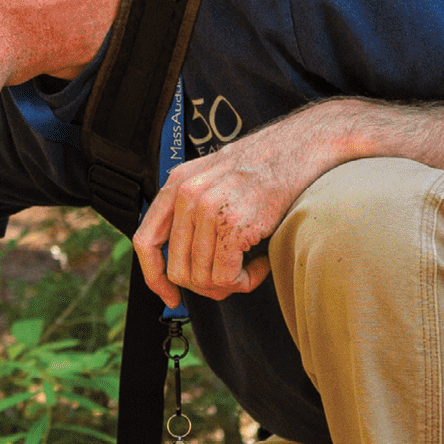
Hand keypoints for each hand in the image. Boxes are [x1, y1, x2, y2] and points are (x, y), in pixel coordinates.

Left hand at [131, 106, 351, 307]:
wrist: (299, 149)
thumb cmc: (262, 168)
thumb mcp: (211, 178)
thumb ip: (189, 210)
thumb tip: (180, 259)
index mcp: (176, 185)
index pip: (145, 241)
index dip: (154, 276)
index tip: (168, 295)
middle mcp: (187, 196)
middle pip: (178, 269)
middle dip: (204, 285)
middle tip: (229, 280)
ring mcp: (208, 210)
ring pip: (202, 277)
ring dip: (228, 283)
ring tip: (248, 267)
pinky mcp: (233, 225)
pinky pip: (226, 277)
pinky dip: (245, 281)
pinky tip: (259, 264)